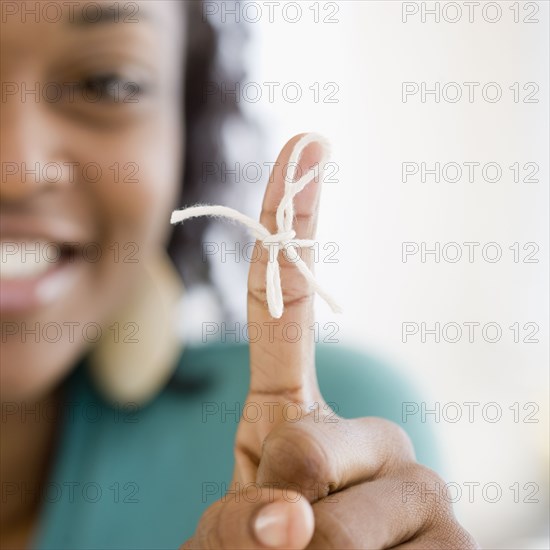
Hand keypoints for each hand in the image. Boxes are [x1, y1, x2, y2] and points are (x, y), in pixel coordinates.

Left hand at [180, 135, 477, 548]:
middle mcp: (368, 435)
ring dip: (332, 549)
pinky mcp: (456, 538)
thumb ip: (245, 510)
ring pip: (384, 498)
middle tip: (278, 540)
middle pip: (322, 437)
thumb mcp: (227, 531)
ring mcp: (416, 482)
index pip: (289, 302)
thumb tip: (292, 519)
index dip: (293, 224)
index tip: (306, 146)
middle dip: (292, 490)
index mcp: (294, 415)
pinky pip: (433, 547)